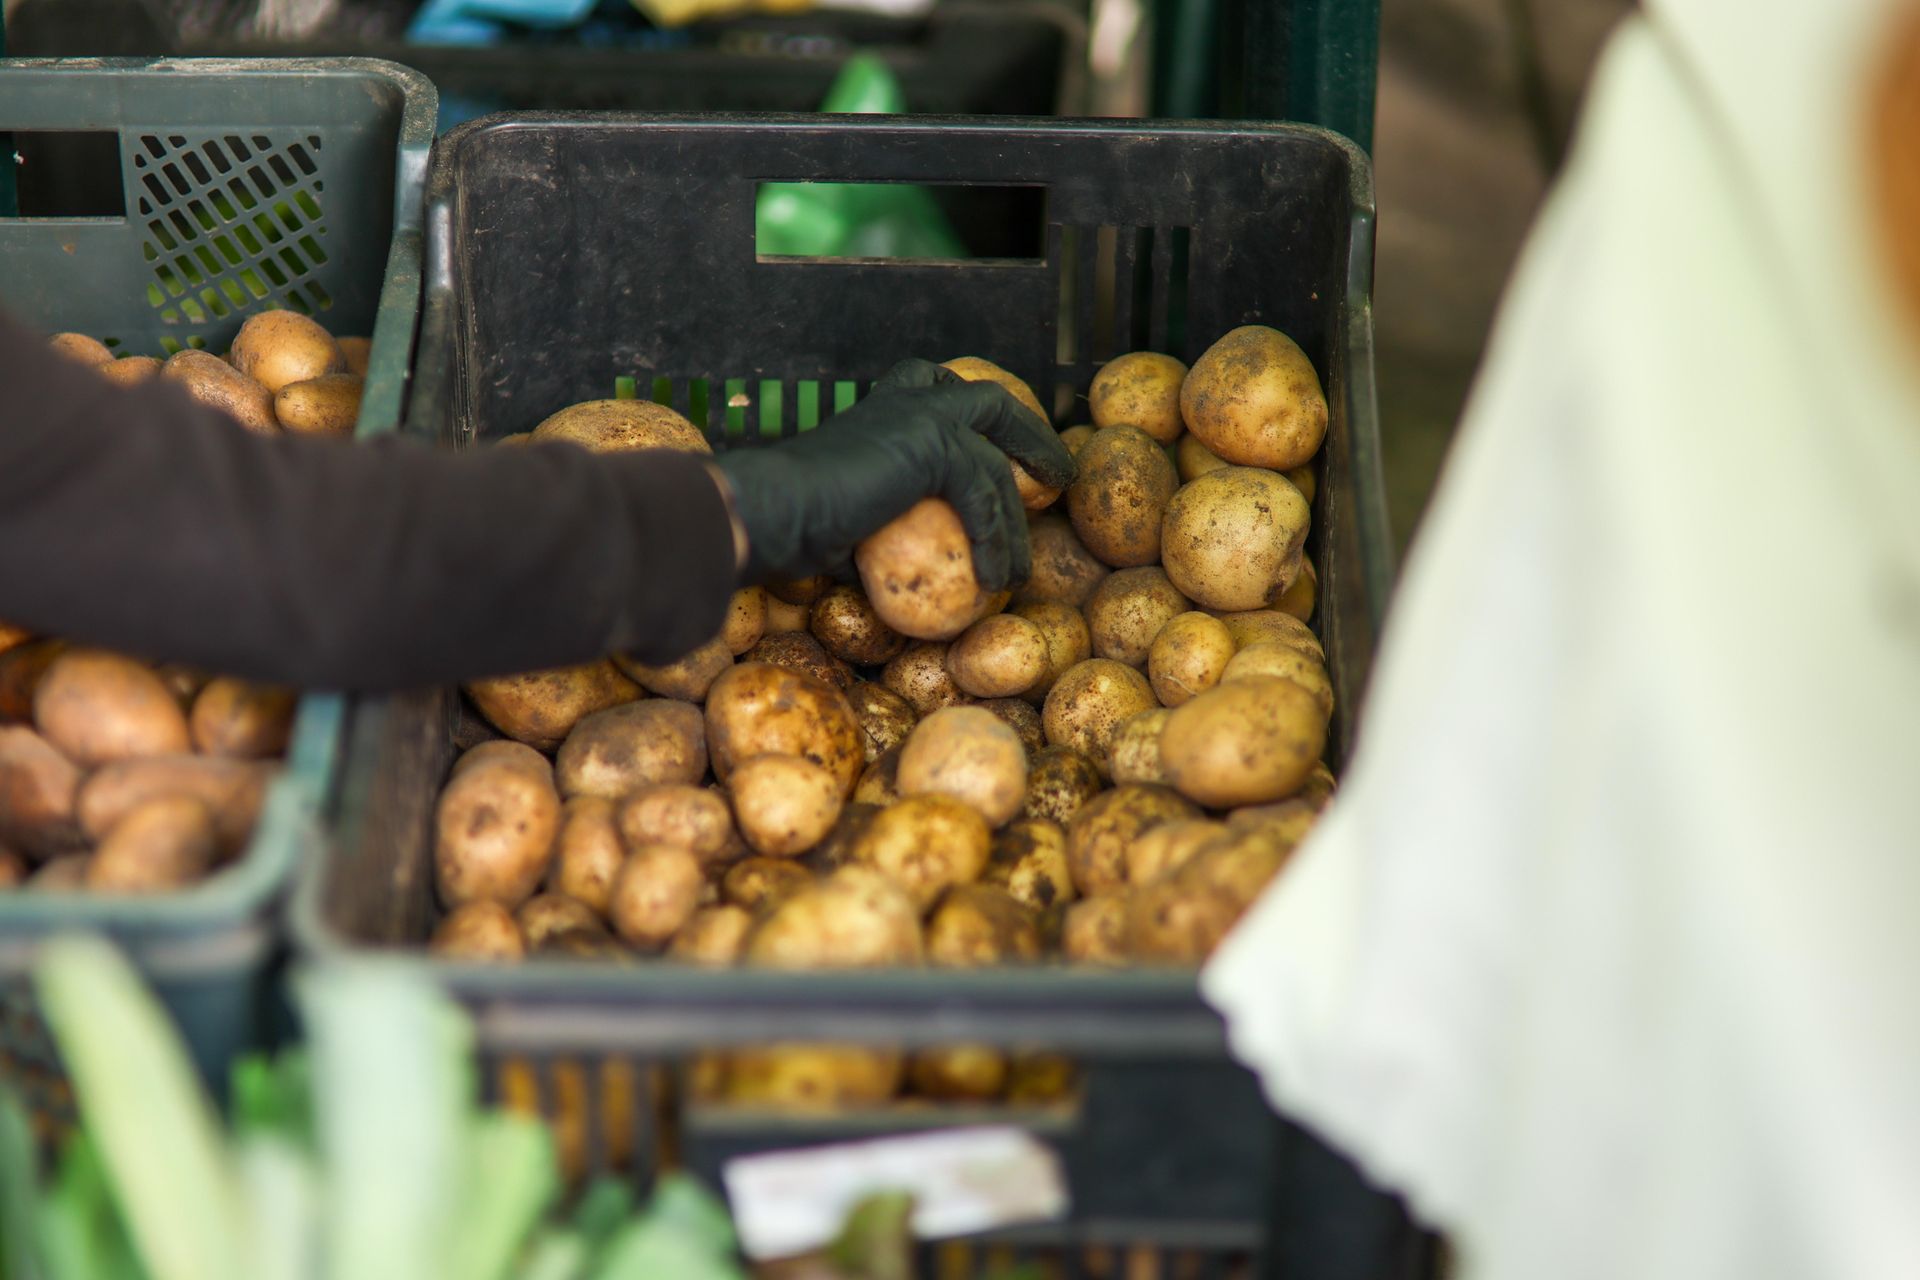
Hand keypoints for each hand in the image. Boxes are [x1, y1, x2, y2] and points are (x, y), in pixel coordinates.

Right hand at [709, 360, 1076, 590]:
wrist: (775, 509)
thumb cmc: (793, 523)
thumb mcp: (845, 519)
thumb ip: (880, 529)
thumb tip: (888, 576)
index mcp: (884, 406)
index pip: (943, 390)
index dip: (982, 416)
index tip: (1002, 449)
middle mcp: (907, 400)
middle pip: (990, 403)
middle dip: (1029, 437)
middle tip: (1056, 477)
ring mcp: (924, 416)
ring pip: (993, 466)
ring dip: (1013, 523)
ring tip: (1016, 574)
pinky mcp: (935, 445)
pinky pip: (983, 498)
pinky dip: (993, 542)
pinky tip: (993, 580)